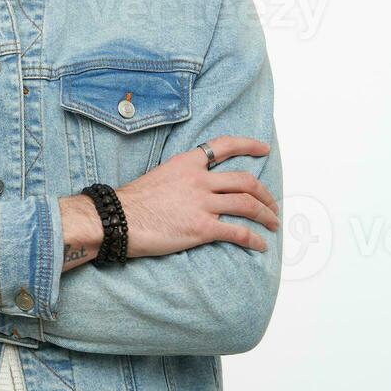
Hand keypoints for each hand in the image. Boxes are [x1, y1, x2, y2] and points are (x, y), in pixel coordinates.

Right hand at [116, 135, 278, 257]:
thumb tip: (195, 190)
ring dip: (266, 215)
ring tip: (272, 224)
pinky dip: (254, 239)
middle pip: (245, 181)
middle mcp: (199, 180)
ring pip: (247, 205)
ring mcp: (202, 204)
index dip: (248, 145)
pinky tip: (260, 245)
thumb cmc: (133, 202)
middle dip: (265, 193)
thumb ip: (182, 178)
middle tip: (272, 204)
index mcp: (187, 163)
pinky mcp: (202, 228)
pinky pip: (238, 232)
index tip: (264, 149)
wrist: (118, 219)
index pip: (224, 146)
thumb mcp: (160, 176)